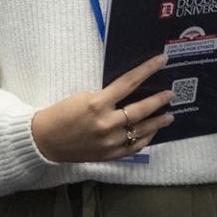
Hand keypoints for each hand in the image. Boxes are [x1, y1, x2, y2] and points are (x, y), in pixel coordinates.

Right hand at [31, 54, 176, 161]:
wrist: (45, 140)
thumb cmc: (62, 113)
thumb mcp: (83, 96)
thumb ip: (106, 96)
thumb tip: (129, 90)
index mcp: (97, 103)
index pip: (128, 83)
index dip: (147, 70)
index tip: (161, 61)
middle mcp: (106, 123)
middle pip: (140, 109)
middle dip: (158, 100)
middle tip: (170, 94)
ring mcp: (109, 142)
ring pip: (141, 130)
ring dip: (157, 122)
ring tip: (169, 115)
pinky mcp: (109, 155)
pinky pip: (134, 146)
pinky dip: (145, 138)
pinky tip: (152, 131)